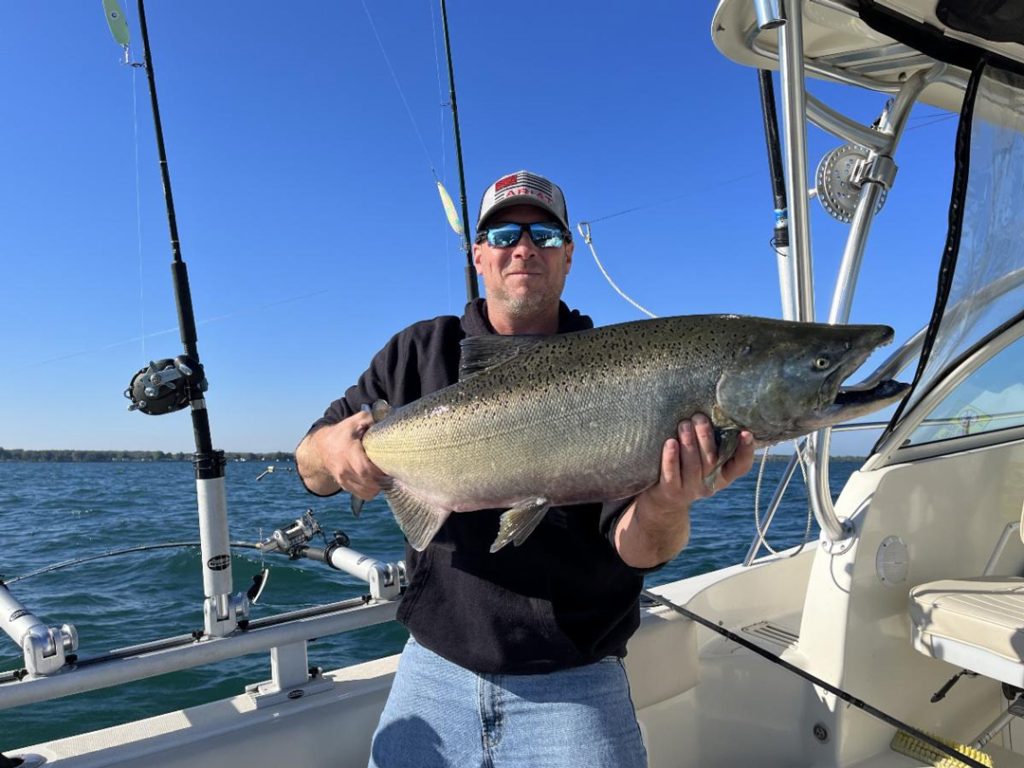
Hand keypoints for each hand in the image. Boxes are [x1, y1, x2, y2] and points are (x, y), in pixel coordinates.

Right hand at [298, 411, 386, 498]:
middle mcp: (344, 469)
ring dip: (379, 487)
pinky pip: (363, 495)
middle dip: (383, 480)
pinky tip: (376, 480)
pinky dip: (373, 490)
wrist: (321, 448)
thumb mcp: (355, 421)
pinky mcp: (346, 486)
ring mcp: (344, 480)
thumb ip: (371, 418)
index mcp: (348, 453)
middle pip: (368, 484)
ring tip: (384, 475)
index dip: (380, 471)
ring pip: (367, 492)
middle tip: (391, 471)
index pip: (365, 470)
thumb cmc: (342, 433)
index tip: (390, 465)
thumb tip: (388, 416)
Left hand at [614, 413, 754, 567]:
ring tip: (684, 423)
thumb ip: (711, 444)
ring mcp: (690, 490)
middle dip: (705, 436)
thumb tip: (712, 412)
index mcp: (722, 475)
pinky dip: (671, 457)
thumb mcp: (702, 460)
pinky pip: (671, 473)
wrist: (662, 502)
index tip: (746, 432)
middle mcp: (709, 484)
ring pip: (693, 465)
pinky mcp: (670, 492)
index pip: (741, 466)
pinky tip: (670, 442)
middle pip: (712, 459)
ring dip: (689, 442)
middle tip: (699, 417)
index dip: (746, 451)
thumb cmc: (684, 470)